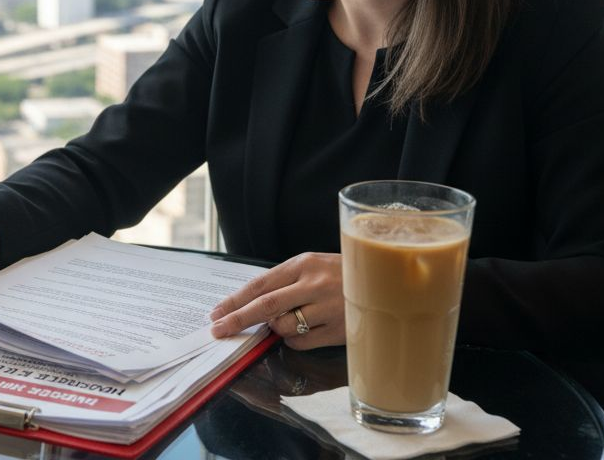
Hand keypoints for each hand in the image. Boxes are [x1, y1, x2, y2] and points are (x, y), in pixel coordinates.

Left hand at [208, 252, 344, 349]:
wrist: (387, 281)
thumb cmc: (344, 274)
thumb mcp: (314, 267)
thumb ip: (286, 282)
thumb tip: (252, 304)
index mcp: (304, 263)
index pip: (260, 283)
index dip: (235, 300)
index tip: (216, 312)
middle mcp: (314, 283)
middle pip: (265, 305)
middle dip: (237, 319)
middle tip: (217, 329)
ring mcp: (327, 307)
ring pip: (283, 326)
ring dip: (274, 329)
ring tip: (286, 321)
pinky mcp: (339, 329)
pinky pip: (301, 341)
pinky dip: (293, 340)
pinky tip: (304, 331)